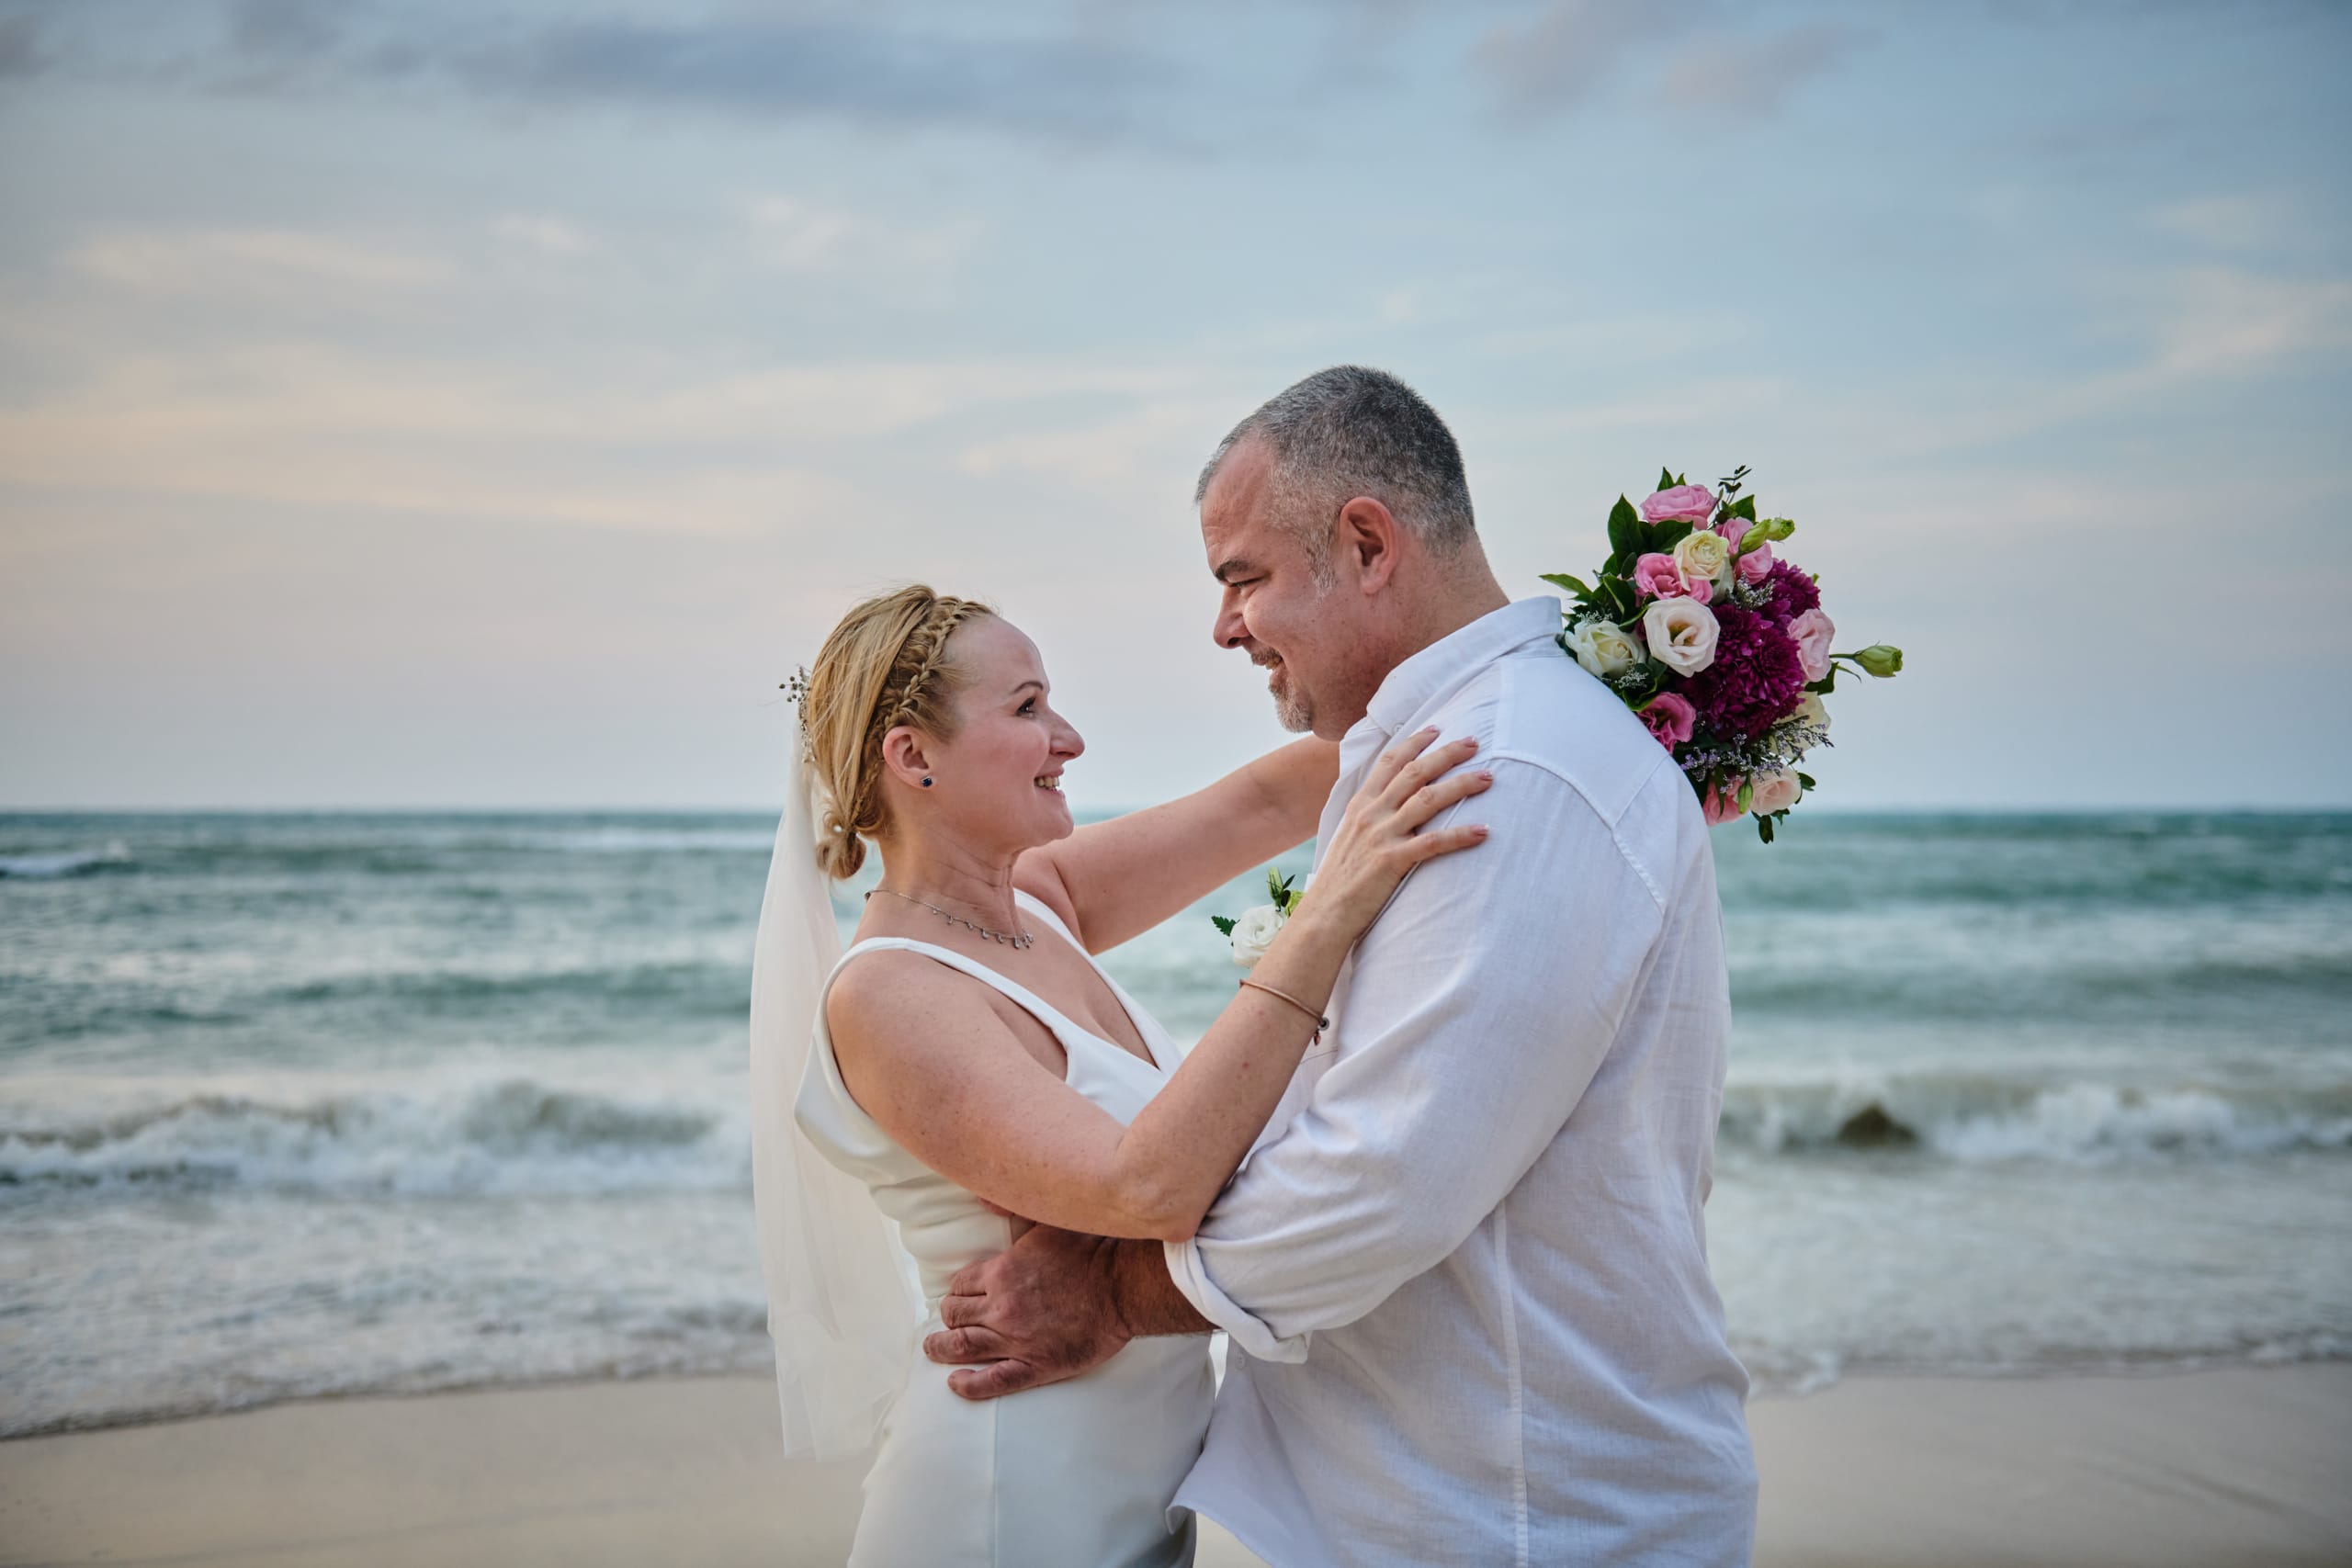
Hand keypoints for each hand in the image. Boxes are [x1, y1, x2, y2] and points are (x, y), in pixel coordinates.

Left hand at [922, 1225, 1130, 1399]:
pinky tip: (956, 1383)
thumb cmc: (1091, 1251)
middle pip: (956, 1315)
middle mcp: (1001, 1308)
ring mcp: (1016, 1340)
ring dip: (942, 1348)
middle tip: (949, 1319)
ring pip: (963, 1347)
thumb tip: (981, 1196)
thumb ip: (1012, 1207)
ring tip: (933, 1349)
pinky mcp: (1035, 1366)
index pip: (960, 1285)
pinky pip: (993, 1381)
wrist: (1123, 1287)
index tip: (960, 1294)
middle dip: (949, 1316)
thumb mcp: (1048, 1220)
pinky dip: (969, 1385)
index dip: (957, 1289)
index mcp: (1001, 1273)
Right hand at [1296, 728, 1491, 942]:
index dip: (1414, 743)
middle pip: (1414, 772)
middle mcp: (1371, 814)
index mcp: (1360, 805)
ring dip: (1462, 785)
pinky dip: (1461, 835)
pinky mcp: (1392, 861)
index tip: (1436, 729)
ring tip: (1488, 778)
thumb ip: (1369, 818)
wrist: (1324, 914)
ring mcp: (1381, 835)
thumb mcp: (1348, 838)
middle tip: (1474, 741)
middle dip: (1447, 753)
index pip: (1389, 762)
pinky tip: (1483, 831)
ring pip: (1428, 799)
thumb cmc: (1340, 880)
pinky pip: (1433, 842)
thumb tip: (1391, 806)